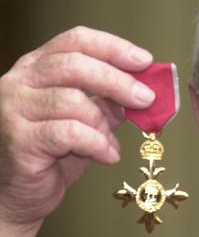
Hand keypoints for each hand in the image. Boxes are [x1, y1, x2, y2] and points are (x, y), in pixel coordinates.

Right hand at [0, 26, 154, 236]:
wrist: (17, 195)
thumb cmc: (50, 155)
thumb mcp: (87, 121)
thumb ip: (110, 102)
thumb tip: (147, 91)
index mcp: (37, 67)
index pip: (76, 41)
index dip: (113, 47)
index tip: (145, 61)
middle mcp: (20, 82)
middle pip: (74, 65)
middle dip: (118, 81)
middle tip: (145, 99)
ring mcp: (13, 109)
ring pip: (72, 101)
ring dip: (104, 123)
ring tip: (111, 143)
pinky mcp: (18, 139)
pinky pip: (70, 133)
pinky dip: (97, 144)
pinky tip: (107, 156)